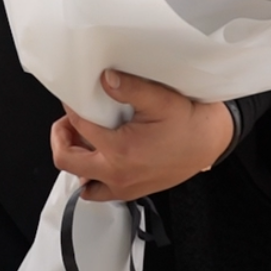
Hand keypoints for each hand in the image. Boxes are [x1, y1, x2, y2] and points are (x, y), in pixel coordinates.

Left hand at [51, 69, 232, 202]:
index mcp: (119, 152)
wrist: (209, 142)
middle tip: (67, 122)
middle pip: (66, 160)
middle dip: (61, 138)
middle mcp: (117, 175)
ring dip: (76, 160)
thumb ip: (129, 88)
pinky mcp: (131, 191)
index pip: (79, 126)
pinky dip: (92, 176)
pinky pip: (99, 191)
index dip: (71, 108)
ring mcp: (123, 187)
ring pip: (81, 181)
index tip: (72, 97)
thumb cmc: (188, 123)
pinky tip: (100, 155)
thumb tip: (104, 79)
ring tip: (83, 139)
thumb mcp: (159, 99)